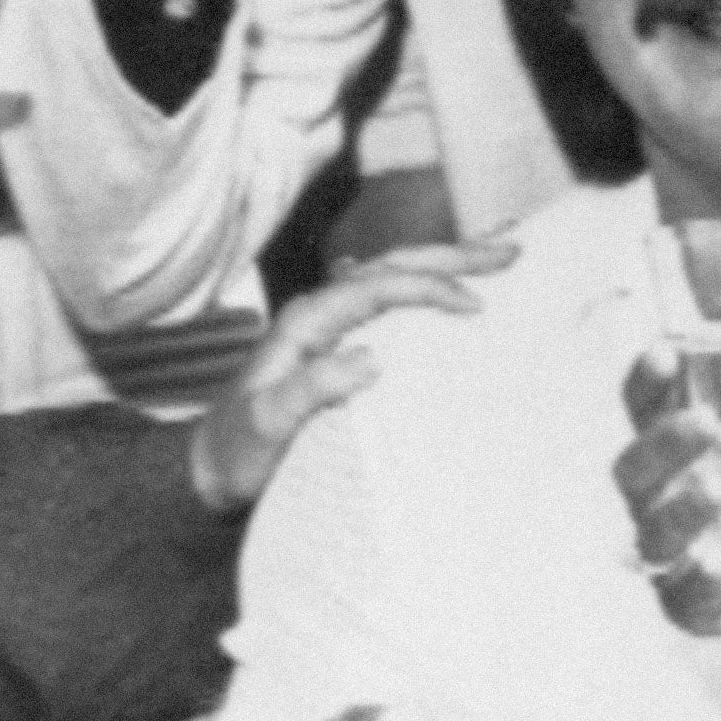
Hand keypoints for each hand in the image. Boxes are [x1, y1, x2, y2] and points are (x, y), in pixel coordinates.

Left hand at [186, 241, 517, 513]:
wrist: (209, 468)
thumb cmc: (238, 451)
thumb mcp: (268, 426)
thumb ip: (311, 390)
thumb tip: (370, 358)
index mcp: (308, 322)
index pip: (379, 286)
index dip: (428, 289)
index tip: (475, 305)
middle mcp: (320, 312)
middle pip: (393, 265)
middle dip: (453, 255)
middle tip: (511, 252)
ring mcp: (331, 326)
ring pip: (395, 274)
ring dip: (445, 261)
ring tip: (498, 253)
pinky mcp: (339, 345)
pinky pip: (391, 301)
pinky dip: (426, 285)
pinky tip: (453, 284)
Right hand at [611, 354, 720, 637]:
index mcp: (685, 448)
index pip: (643, 409)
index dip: (643, 383)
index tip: (663, 354)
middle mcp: (666, 499)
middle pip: (633, 471)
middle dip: (660, 444)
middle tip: (705, 421)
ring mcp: (677, 556)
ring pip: (651, 536)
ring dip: (679, 512)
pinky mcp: (695, 607)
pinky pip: (683, 600)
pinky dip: (702, 587)